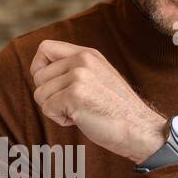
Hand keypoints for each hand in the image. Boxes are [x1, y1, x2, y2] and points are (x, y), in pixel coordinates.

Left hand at [29, 40, 167, 163]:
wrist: (139, 129)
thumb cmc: (117, 110)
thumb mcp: (98, 77)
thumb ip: (74, 69)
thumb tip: (40, 72)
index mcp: (87, 53)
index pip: (44, 48)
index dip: (38, 68)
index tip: (48, 85)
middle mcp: (82, 60)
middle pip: (38, 76)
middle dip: (48, 96)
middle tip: (72, 105)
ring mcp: (79, 76)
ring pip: (40, 94)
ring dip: (55, 109)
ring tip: (80, 112)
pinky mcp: (75, 95)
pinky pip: (47, 109)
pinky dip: (60, 120)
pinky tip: (81, 119)